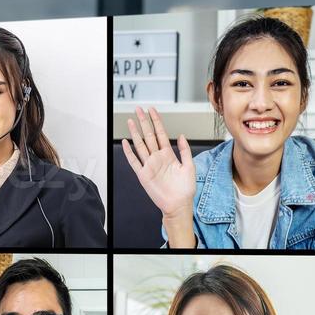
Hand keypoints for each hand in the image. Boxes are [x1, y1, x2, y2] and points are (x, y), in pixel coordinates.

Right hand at [122, 106, 196, 227]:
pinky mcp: (143, 175)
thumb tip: (181, 136)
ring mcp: (149, 166)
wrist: (178, 205)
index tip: (152, 110)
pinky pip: (134, 161)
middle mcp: (157, 158)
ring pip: (140, 145)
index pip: (161, 133)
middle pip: (149, 136)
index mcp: (168, 155)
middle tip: (138, 109)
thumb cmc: (185, 189)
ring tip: (131, 121)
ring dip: (135, 133)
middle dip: (144, 122)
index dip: (156, 121)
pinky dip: (129, 152)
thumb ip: (184, 150)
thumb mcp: (189, 166)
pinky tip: (125, 143)